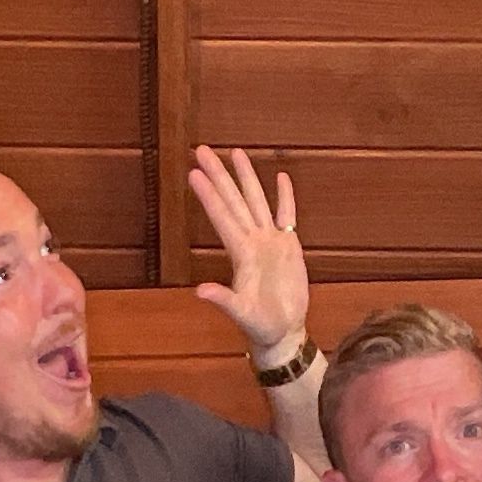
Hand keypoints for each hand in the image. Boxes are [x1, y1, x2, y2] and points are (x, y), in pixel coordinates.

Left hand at [188, 146, 309, 364]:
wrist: (283, 332)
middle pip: (234, 200)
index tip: (193, 173)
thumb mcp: (242, 314)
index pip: (222, 217)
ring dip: (245, 177)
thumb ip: (223, 301)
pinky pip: (286, 216)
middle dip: (219, 174)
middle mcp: (252, 242)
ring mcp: (270, 242)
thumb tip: (200, 292)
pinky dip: (284, 197)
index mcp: (241, 254)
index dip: (209, 195)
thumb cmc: (261, 326)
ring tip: (235, 152)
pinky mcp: (288, 247)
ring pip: (256, 201)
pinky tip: (280, 177)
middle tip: (201, 149)